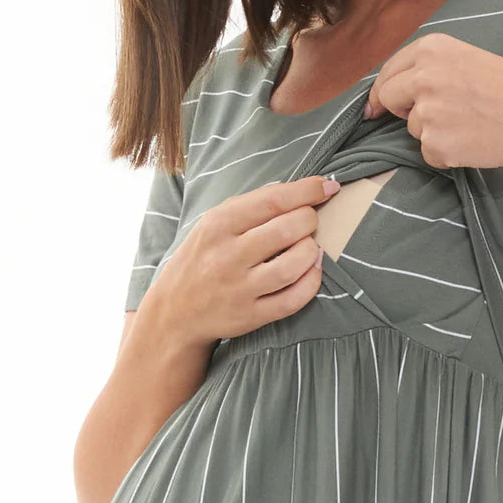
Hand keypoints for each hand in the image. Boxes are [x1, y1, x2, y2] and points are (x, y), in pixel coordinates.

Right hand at [146, 175, 341, 347]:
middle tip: (308, 222)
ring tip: (309, 246)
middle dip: (310, 219)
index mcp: (218, 224)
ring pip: (295, 264)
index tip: (328, 186)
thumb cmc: (203, 257)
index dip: (307, 191)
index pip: (273, 200)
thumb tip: (301, 190)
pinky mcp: (251, 316)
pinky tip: (311, 269)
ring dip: (312, 250)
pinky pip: (294, 298)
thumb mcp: (213, 223)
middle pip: (289, 229)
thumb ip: (252, 206)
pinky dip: (312, 281)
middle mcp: (227, 256)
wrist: (174, 311)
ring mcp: (239, 288)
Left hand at [362, 32, 502, 171]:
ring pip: (411, 128)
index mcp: (431, 48)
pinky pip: (427, 152)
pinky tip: (472, 141)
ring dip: (432, 132)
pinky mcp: (434, 142)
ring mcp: (426, 111)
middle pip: (387, 97)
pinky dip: (445, 153)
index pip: (388, 71)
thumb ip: (429, 69)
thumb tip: (388, 94)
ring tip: (470, 124)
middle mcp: (423, 76)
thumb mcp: (467, 59)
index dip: (383, 90)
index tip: (376, 106)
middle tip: (435, 115)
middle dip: (402, 110)